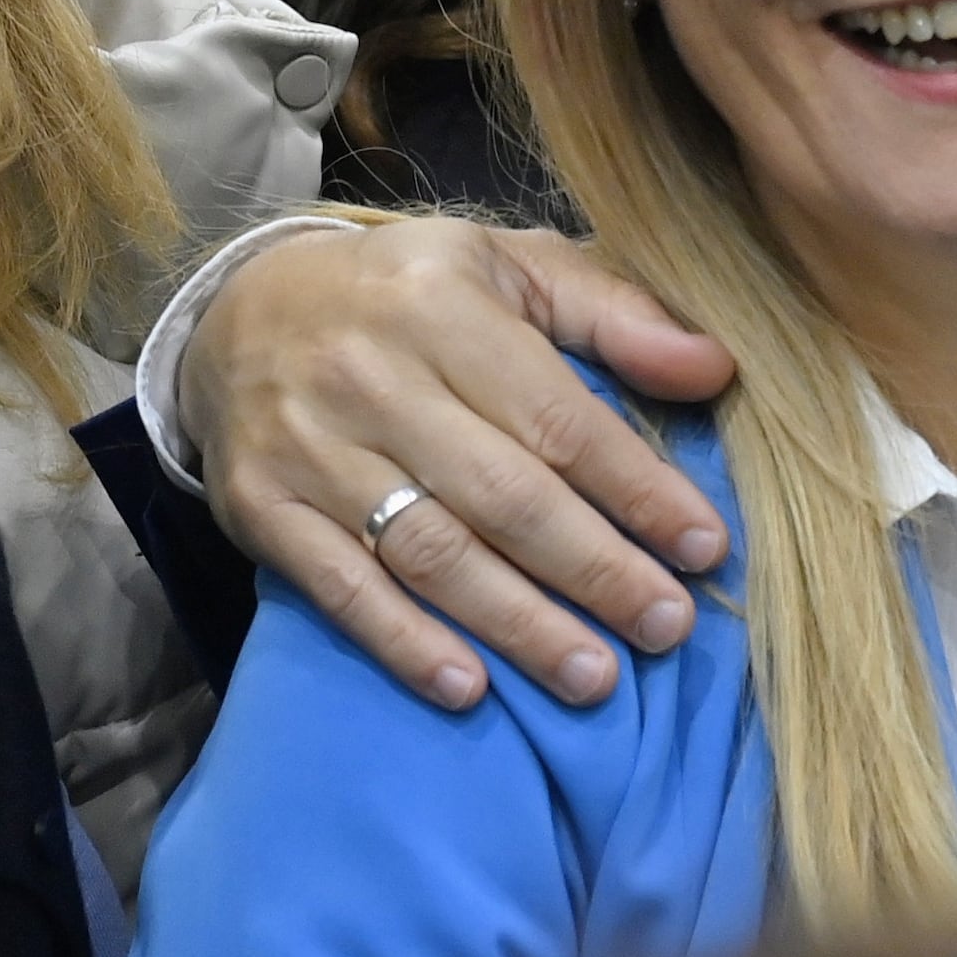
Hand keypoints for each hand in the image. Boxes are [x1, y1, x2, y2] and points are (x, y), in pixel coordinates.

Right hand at [183, 220, 742, 709]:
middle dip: (595, 570)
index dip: (637, 489)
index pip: (559, 418)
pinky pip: (341, 588)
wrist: (242, 307)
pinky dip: (405, 642)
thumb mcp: (514, 268)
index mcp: (442, 307)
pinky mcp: (261, 508)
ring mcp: (308, 450)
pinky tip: (470, 688)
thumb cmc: (414, 293)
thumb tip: (715, 367)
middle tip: (667, 626)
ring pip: (430, 552)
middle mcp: (369, 378)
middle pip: (502, 495)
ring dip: (519, 624)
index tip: (704, 546)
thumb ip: (617, 314)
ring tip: (595, 676)